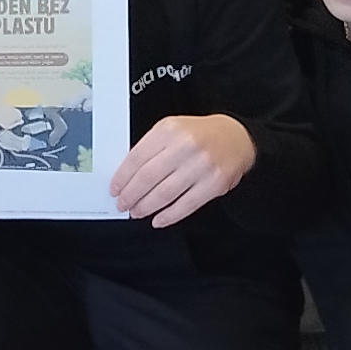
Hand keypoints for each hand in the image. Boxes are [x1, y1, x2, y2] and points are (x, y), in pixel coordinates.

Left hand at [113, 110, 254, 226]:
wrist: (235, 137)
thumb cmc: (198, 135)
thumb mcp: (171, 130)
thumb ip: (151, 148)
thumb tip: (126, 177)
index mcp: (169, 129)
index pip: (137, 157)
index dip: (122, 177)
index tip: (115, 189)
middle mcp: (186, 145)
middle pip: (148, 177)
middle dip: (131, 195)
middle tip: (122, 204)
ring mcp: (202, 165)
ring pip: (165, 193)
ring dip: (146, 206)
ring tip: (137, 212)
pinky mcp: (215, 183)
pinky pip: (186, 205)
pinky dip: (169, 215)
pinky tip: (158, 219)